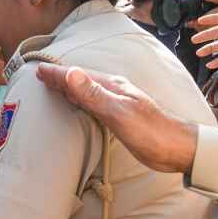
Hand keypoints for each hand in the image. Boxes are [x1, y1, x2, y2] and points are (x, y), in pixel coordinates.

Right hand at [35, 64, 196, 174]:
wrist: (179, 148)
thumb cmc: (151, 133)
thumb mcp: (118, 113)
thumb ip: (94, 94)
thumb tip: (71, 72)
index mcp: (112, 86)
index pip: (78, 76)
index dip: (58, 74)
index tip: (39, 70)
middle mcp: (114, 91)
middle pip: (82, 80)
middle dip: (61, 77)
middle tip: (42, 75)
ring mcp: (118, 103)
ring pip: (87, 91)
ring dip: (70, 87)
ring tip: (55, 85)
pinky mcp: (120, 117)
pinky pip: (94, 103)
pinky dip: (80, 100)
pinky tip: (79, 104)